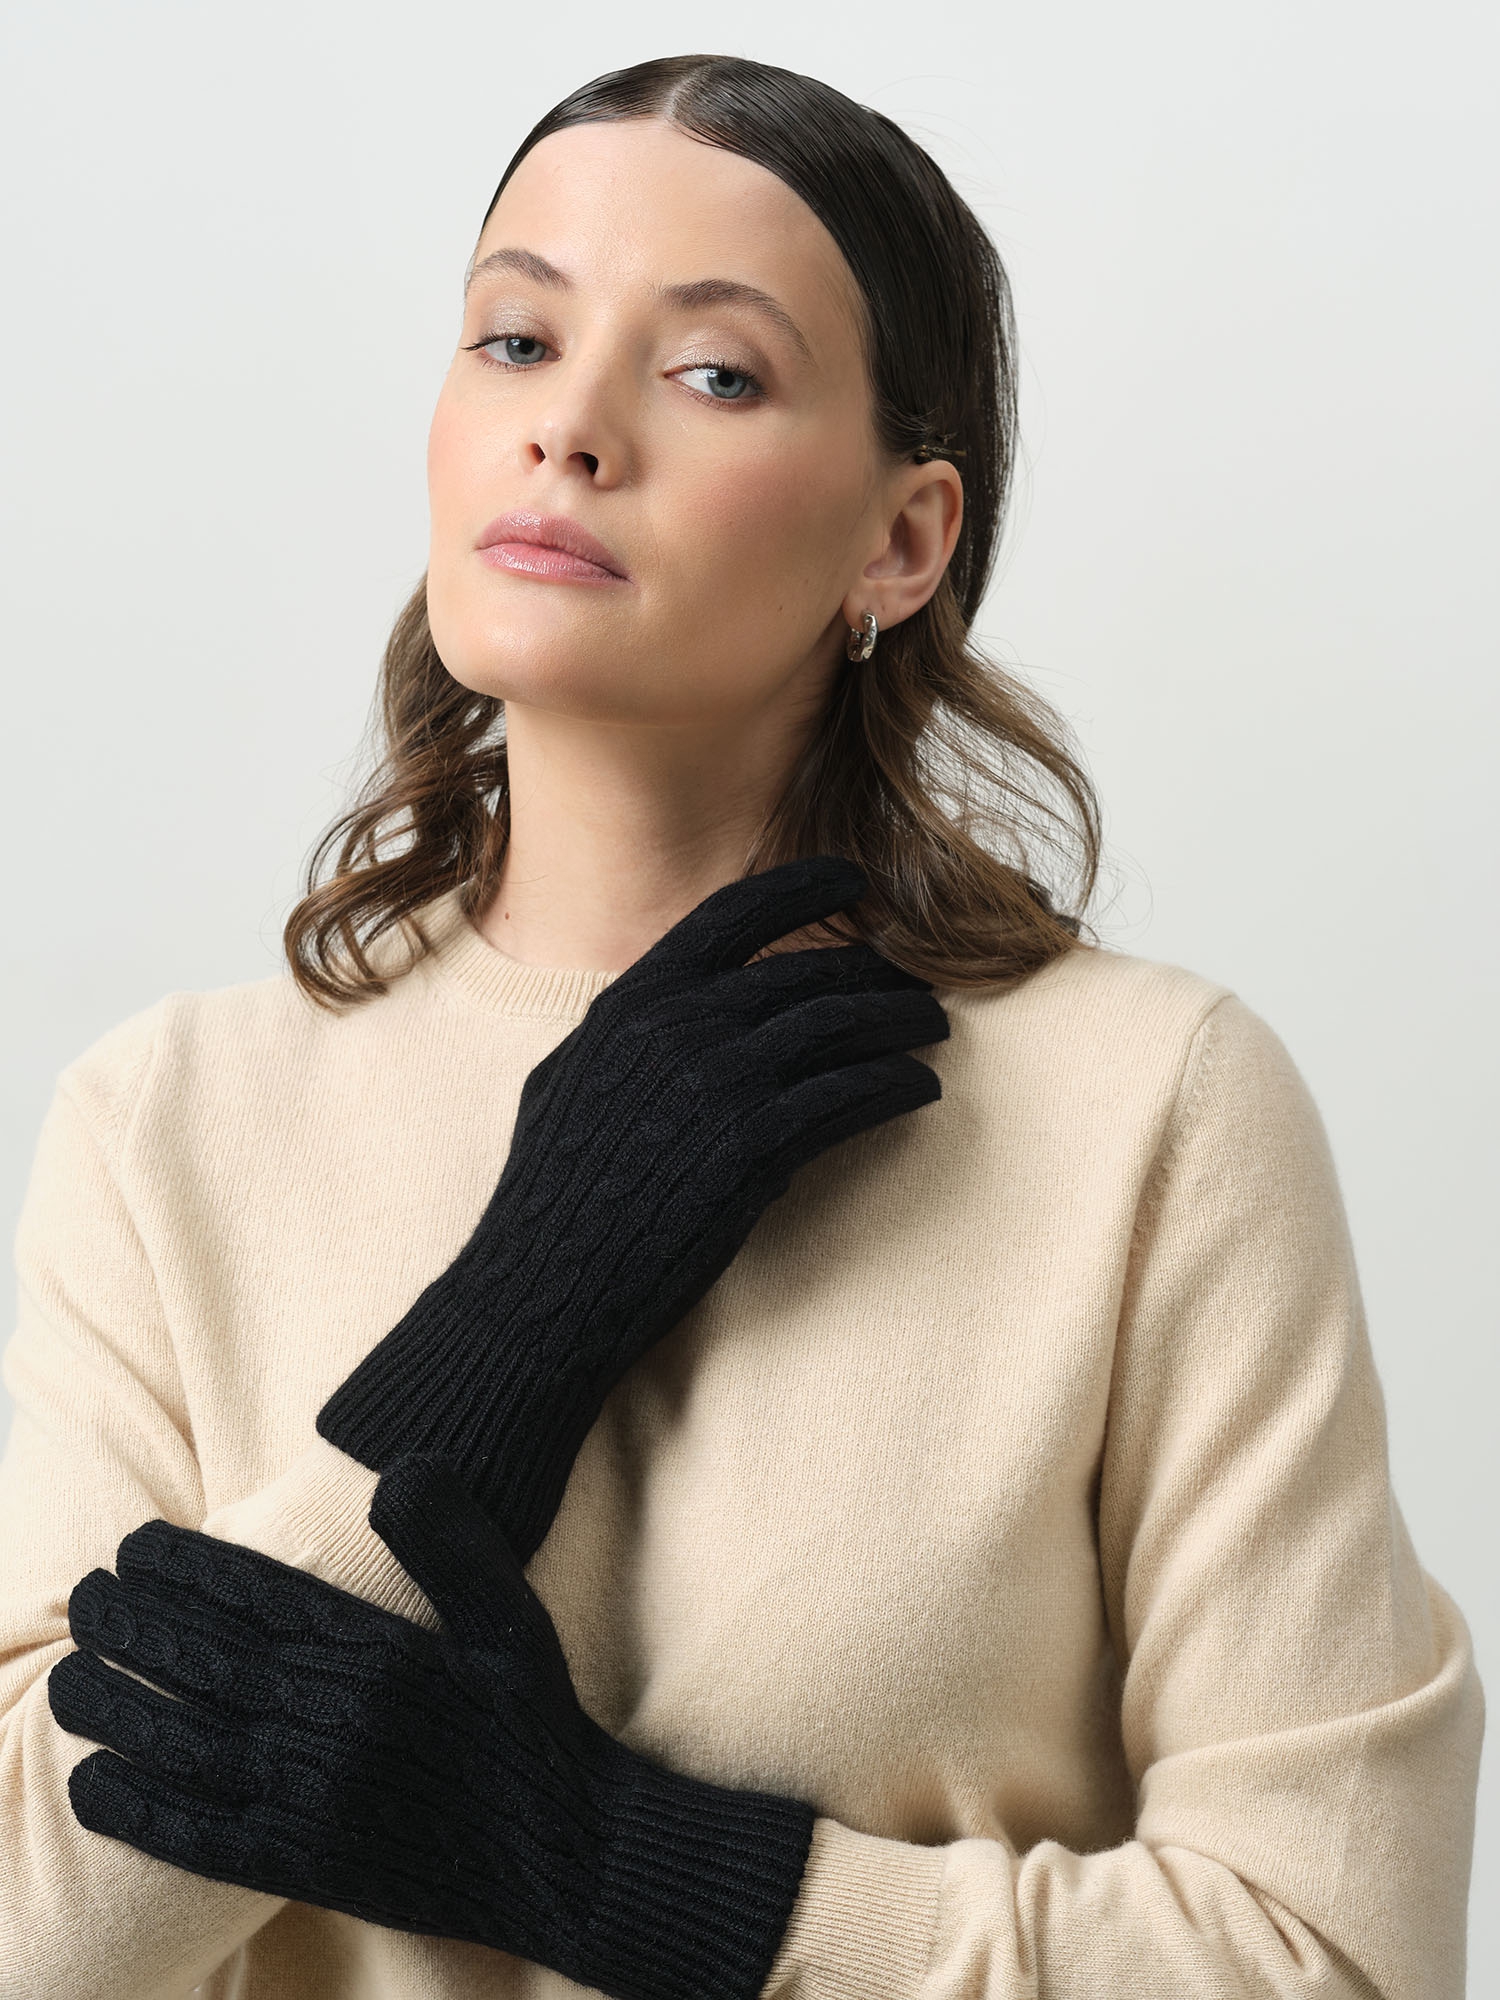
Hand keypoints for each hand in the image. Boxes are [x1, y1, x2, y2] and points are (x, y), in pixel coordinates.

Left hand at [49, 1456, 815, 1999]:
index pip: (258, 1598)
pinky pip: (201, 1838)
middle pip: (205, 1664)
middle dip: (132, 1625)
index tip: (133, 1545)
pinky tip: (94, 1785)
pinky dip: (140, 1811)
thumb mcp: (511, 1617)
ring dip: (116, 1709)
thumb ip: (452, 1543)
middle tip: (82, 1595)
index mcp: (378, 1655)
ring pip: (186, 1746)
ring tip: (67, 1678)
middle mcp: (336, 1725)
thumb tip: (399, 1467)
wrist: (568, 1855)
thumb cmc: (534, 1725)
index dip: (185, 1568)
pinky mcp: (306, 1867)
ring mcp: (315, 1801)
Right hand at [317, 853, 949, 1562]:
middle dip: (871, 975)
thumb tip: (674, 1007)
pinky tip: (917, 1086)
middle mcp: (679, 1027)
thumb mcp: (568, 1082)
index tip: (853, 879)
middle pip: (804, 974)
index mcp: (632, 1001)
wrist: (544, 1285)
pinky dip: (893, 1085)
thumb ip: (626, 1034)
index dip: (801, 887)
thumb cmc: (551, 1197)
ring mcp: (719, 1084)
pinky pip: (847, 1097)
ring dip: (898, 1024)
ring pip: (839, 1028)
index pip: (732, 914)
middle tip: (912, 986)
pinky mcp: (755, 1149)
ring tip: (932, 1030)